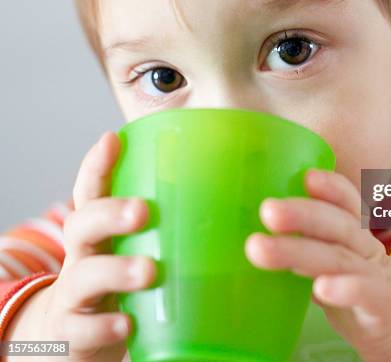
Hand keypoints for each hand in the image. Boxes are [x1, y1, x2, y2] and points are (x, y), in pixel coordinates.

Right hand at [5, 132, 155, 361]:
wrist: (71, 338)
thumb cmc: (119, 284)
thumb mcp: (135, 249)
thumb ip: (169, 224)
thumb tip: (231, 186)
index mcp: (101, 232)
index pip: (93, 191)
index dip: (98, 165)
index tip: (113, 139)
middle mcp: (84, 256)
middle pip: (83, 225)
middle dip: (110, 213)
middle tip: (143, 210)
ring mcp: (75, 297)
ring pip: (84, 277)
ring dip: (115, 270)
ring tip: (148, 271)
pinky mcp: (73, 335)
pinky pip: (82, 331)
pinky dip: (103, 326)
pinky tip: (127, 325)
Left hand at [245, 169, 390, 361]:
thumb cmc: (357, 286)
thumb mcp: (334, 260)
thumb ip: (304, 246)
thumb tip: (252, 235)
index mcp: (354, 232)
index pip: (347, 202)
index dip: (331, 187)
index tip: (307, 176)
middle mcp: (365, 247)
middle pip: (338, 225)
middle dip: (302, 214)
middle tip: (267, 210)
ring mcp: (375, 277)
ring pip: (340, 258)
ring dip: (300, 251)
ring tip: (262, 249)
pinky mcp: (383, 309)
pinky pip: (366, 294)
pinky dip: (345, 289)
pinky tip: (321, 289)